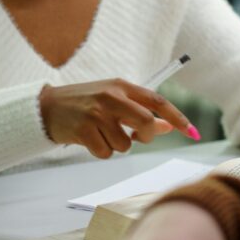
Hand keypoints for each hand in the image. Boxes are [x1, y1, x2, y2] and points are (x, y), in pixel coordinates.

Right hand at [40, 79, 197, 158]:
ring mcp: (96, 113)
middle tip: (135, 136)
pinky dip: (100, 151)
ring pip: (126, 144)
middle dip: (146, 136)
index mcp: (121, 86)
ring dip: (117, 145)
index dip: (177, 117)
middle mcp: (111, 97)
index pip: (157, 101)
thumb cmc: (85, 103)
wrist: (46, 107)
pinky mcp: (83, 130)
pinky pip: (106, 153)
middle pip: (146, 123)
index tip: (192, 131)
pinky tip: (89, 140)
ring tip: (101, 133)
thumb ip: (139, 111)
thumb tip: (167, 127)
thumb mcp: (113, 100)